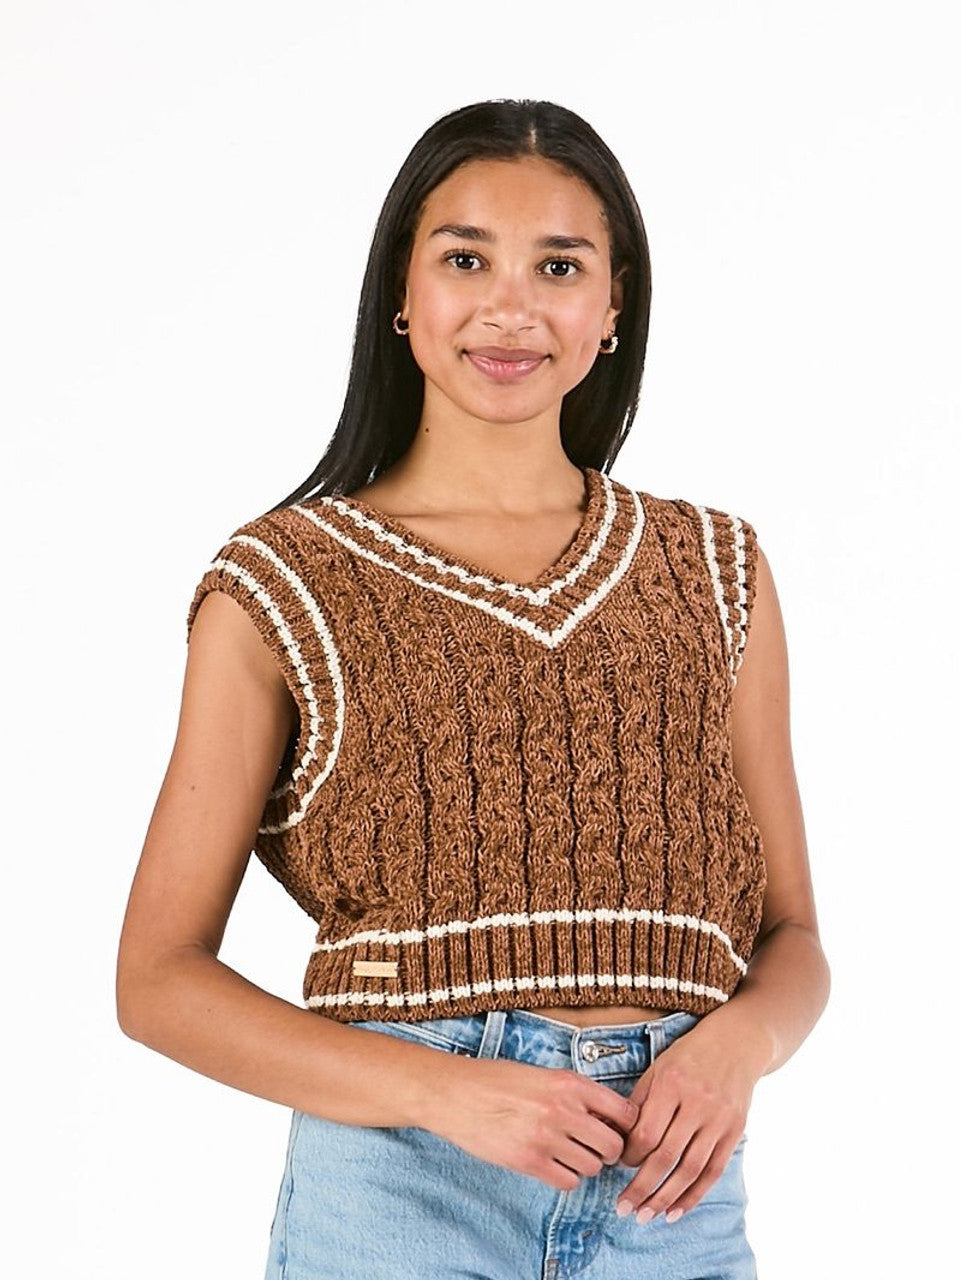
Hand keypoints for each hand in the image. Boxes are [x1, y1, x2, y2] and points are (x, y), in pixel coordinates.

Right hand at [427, 1056, 640, 1189]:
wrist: (454, 1093)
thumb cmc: (494, 1080)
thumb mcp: (541, 1075)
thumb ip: (573, 1093)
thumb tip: (606, 1117)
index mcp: (568, 1083)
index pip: (623, 1112)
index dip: (624, 1125)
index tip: (617, 1129)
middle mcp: (563, 1109)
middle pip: (613, 1146)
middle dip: (608, 1151)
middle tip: (595, 1148)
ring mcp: (546, 1137)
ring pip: (592, 1167)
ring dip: (585, 1164)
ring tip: (568, 1153)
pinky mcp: (529, 1161)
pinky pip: (568, 1182)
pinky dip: (566, 1177)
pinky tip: (553, 1164)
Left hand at [614, 1018, 768, 1224]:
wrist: (737, 1043)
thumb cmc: (689, 1055)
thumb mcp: (658, 1068)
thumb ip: (639, 1102)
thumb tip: (615, 1138)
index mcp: (672, 1083)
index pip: (646, 1132)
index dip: (629, 1155)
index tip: (617, 1165)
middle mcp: (697, 1102)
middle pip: (666, 1157)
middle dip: (642, 1188)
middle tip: (623, 1209)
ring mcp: (719, 1119)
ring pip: (690, 1170)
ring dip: (666, 1199)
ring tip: (645, 1216)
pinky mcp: (735, 1131)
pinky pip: (713, 1171)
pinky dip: (694, 1195)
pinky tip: (676, 1211)